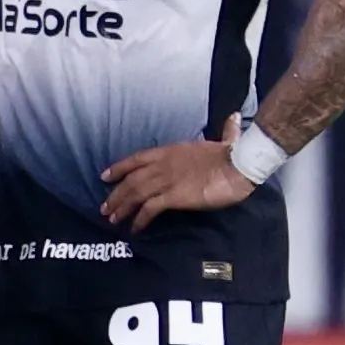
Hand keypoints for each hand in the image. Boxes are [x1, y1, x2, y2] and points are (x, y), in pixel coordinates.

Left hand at [101, 114, 257, 231]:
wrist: (240, 165)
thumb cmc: (234, 154)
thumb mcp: (224, 140)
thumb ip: (226, 131)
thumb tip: (232, 117)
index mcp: (170, 151)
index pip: (136, 159)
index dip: (118, 168)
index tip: (104, 176)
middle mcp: (162, 165)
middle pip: (130, 180)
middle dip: (116, 194)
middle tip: (105, 207)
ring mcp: (166, 180)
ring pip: (135, 194)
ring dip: (122, 208)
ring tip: (113, 219)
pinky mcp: (174, 196)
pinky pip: (150, 209)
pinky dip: (140, 219)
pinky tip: (135, 228)